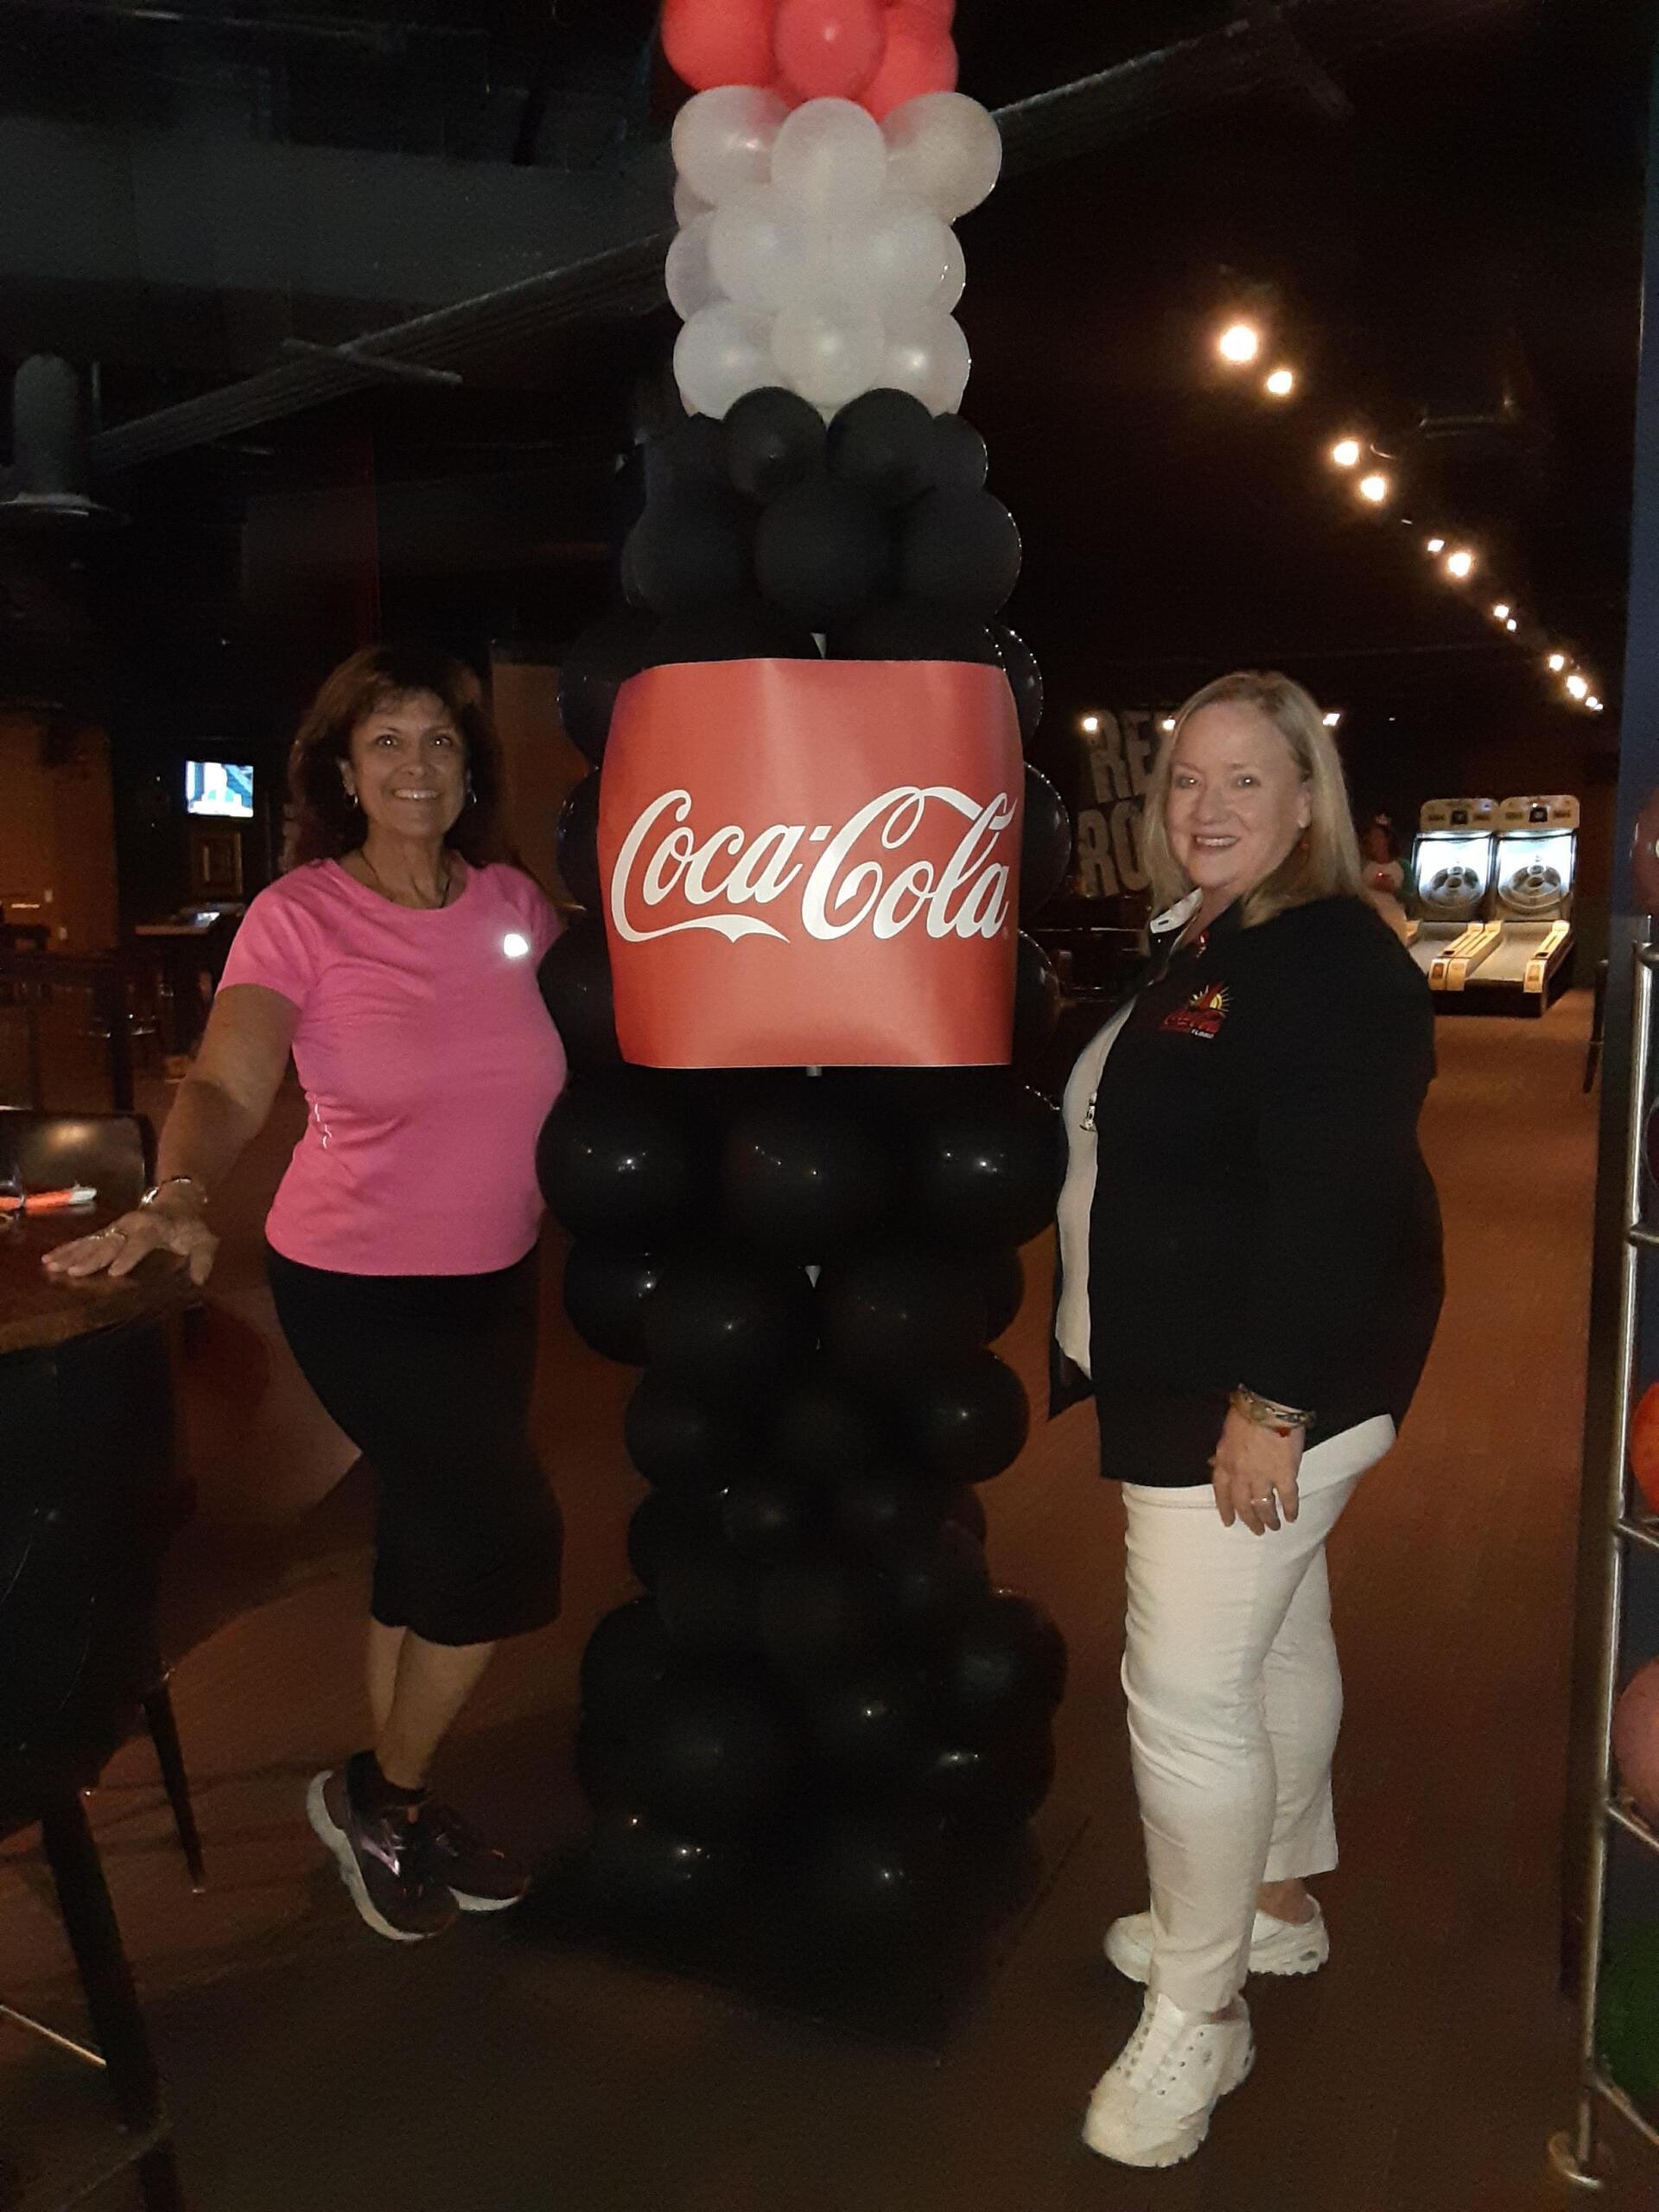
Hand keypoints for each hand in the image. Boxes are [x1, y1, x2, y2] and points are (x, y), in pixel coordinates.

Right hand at [42, 1201, 218, 1287]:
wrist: (177, 1201)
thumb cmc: (189, 1227)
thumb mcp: (204, 1240)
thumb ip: (204, 1258)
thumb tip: (201, 1279)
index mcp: (154, 1226)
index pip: (141, 1242)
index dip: (129, 1256)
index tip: (115, 1272)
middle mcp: (131, 1225)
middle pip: (110, 1242)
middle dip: (91, 1258)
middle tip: (73, 1271)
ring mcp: (117, 1227)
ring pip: (92, 1241)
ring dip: (72, 1253)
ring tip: (53, 1264)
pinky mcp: (108, 1231)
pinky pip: (85, 1240)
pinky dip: (67, 1249)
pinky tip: (50, 1258)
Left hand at [1209, 1406, 1302, 1535]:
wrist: (1268, 1406)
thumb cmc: (1245, 1413)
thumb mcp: (1226, 1434)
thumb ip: (1223, 1453)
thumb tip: (1217, 1462)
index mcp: (1225, 1463)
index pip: (1222, 1493)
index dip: (1225, 1509)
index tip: (1229, 1522)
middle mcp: (1241, 1475)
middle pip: (1243, 1504)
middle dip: (1250, 1520)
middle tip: (1256, 1530)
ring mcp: (1263, 1477)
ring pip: (1264, 1506)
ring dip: (1269, 1519)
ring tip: (1274, 1527)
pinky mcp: (1285, 1475)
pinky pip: (1287, 1498)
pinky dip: (1290, 1509)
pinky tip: (1292, 1517)